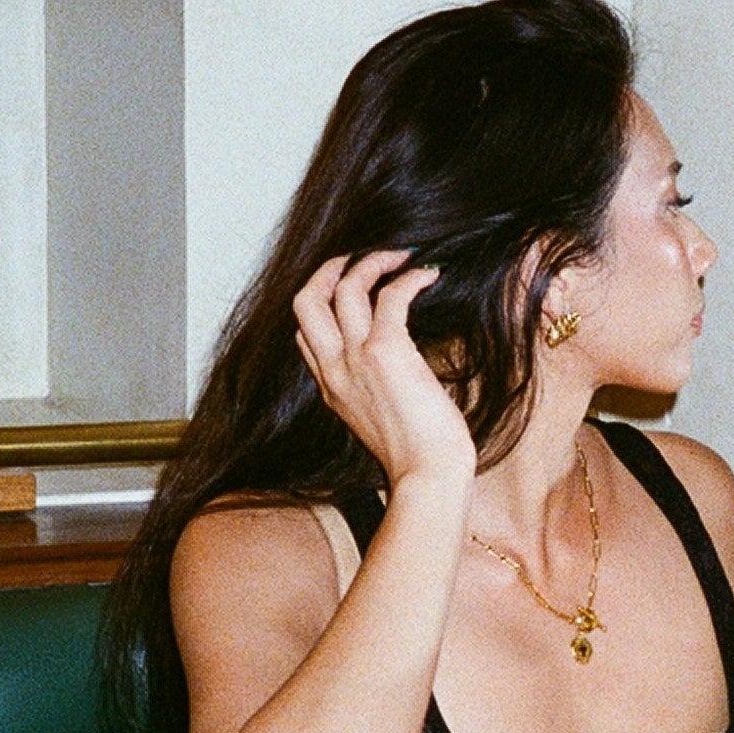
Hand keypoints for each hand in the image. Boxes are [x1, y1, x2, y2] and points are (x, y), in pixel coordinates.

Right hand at [293, 250, 477, 490]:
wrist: (427, 476)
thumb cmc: (418, 456)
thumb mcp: (380, 422)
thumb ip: (374, 391)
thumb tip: (401, 369)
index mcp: (331, 389)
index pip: (305, 335)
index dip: (322, 304)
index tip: (350, 288)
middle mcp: (334, 371)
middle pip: (305, 301)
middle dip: (328, 269)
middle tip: (358, 257)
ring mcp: (355, 359)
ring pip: (343, 287)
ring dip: (372, 262)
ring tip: (401, 256)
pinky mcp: (386, 351)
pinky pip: (391, 295)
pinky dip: (410, 278)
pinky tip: (429, 275)